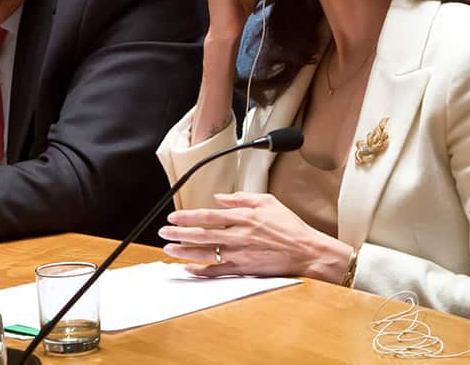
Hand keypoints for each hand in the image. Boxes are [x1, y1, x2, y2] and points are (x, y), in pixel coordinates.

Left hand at [158, 192, 352, 281]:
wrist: (307, 251)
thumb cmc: (289, 227)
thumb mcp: (267, 201)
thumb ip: (241, 198)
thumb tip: (220, 198)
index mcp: (242, 218)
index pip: (207, 216)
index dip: (187, 217)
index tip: (173, 217)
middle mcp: (238, 236)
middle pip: (201, 235)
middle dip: (178, 234)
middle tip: (163, 233)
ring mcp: (239, 254)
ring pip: (205, 254)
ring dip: (184, 252)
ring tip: (168, 249)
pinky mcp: (244, 269)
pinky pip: (217, 272)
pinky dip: (201, 271)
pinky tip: (189, 269)